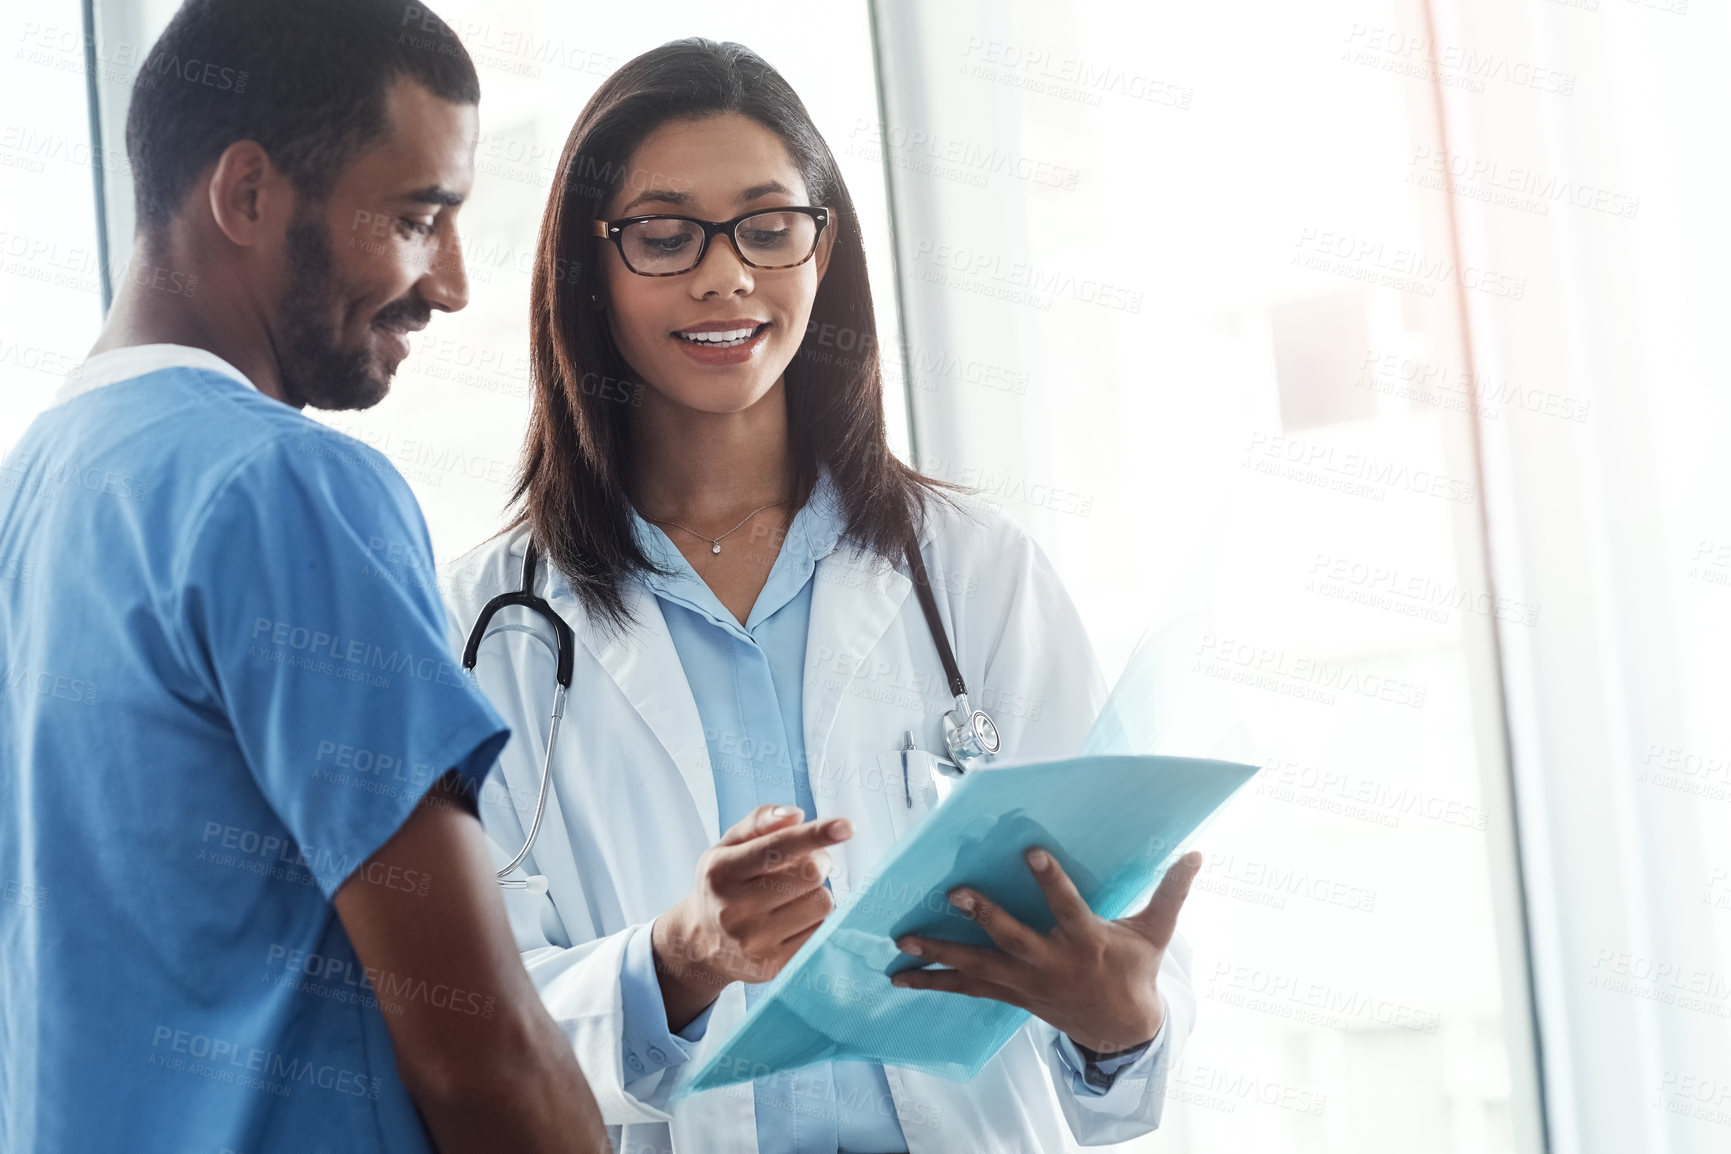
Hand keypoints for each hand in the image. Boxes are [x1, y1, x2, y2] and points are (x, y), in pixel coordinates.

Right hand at [651, 804, 851, 1029]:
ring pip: (822, 904)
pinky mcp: (772, 966)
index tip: (846, 827)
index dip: (815, 835)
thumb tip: (795, 816)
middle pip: (810, 874)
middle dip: (820, 861)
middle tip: (808, 863)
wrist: (701, 943)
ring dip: (818, 892)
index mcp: (721, 871)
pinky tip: (793, 919)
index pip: (777, 847)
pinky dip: (815, 919)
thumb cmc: (725, 884)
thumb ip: (761, 821)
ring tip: (796, 894)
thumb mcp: (729, 845)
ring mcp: (753, 942)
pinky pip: (821, 932)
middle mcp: (733, 908)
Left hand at [890, 848, 1202, 1053]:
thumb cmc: (1135, 972)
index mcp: (1086, 941)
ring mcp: (1026, 982)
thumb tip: (1196, 854)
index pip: (1067, 905)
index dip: (1050, 880)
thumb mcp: (1156, 934)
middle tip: (955, 893)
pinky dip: (934, 982)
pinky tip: (902, 976)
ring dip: (940, 953)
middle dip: (983, 917)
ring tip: (904, 940)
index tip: (1031, 851)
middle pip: (1012, 938)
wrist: (1120, 1030)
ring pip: (979, 967)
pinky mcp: (1010, 995)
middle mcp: (1050, 962)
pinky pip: (968, 988)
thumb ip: (1171, 892)